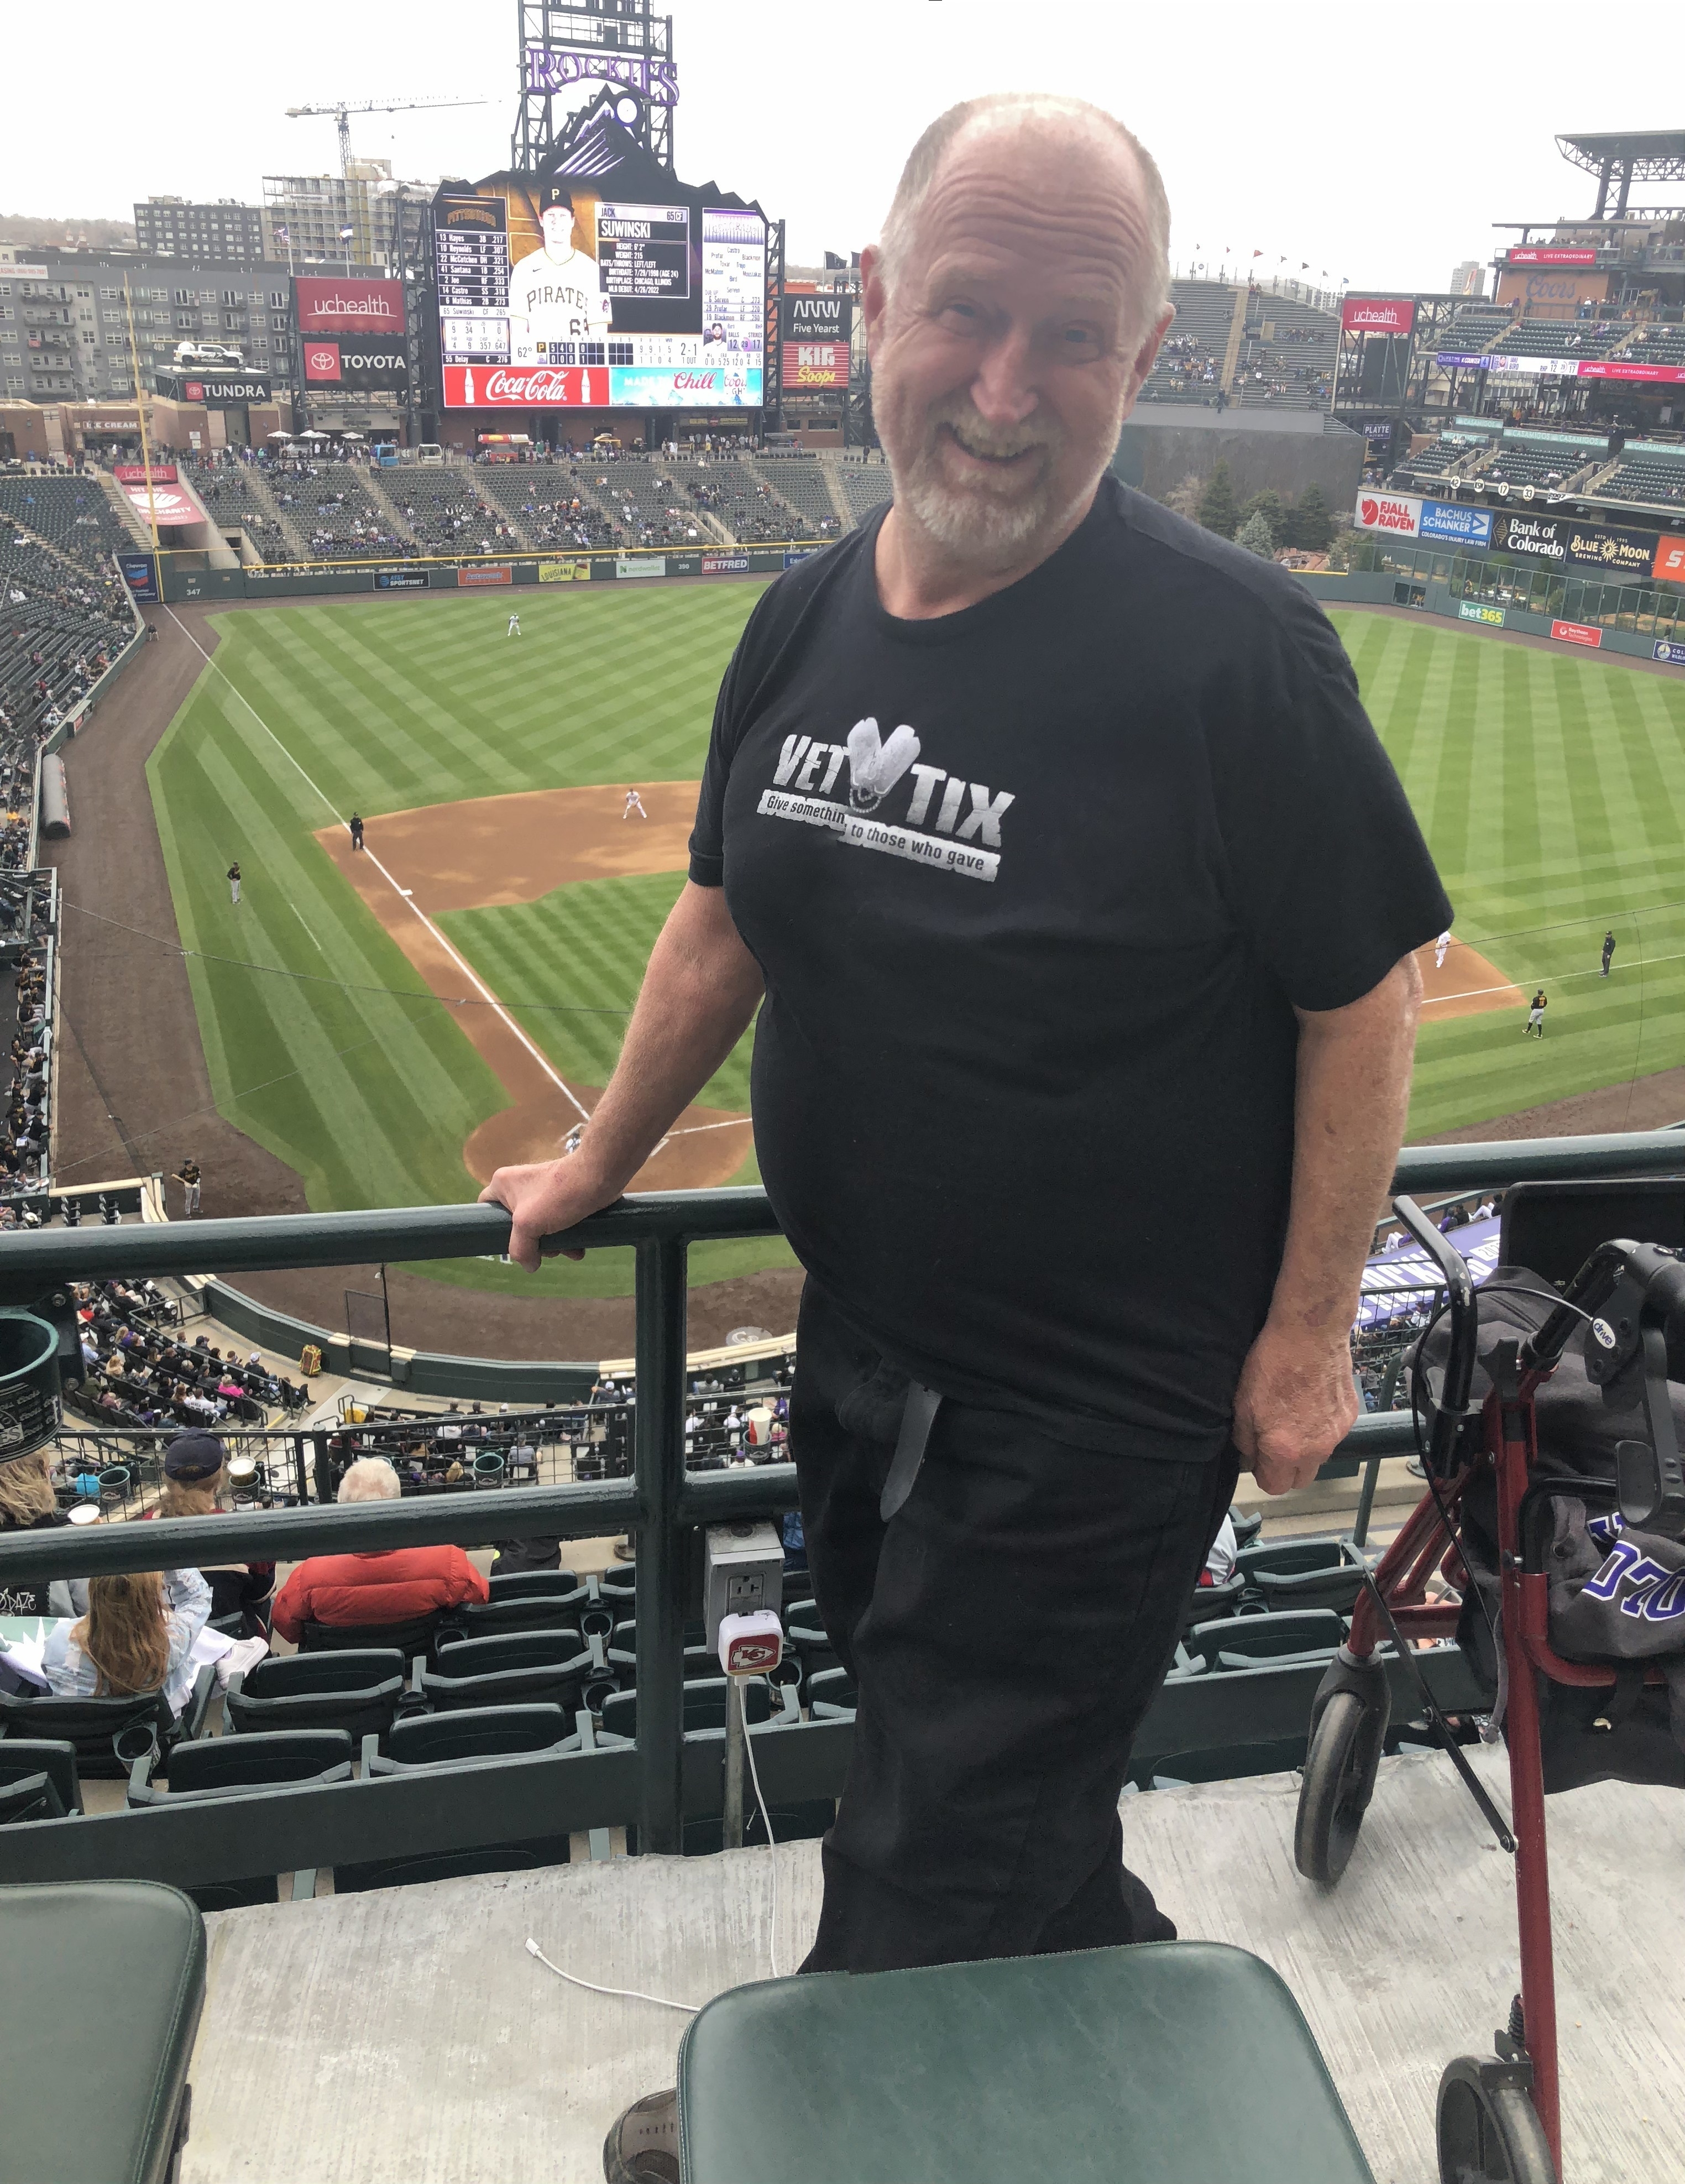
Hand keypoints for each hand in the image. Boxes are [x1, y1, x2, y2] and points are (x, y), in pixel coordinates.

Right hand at [478, 1158, 621, 1273]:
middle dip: (533, 1244)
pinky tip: (578, 1249)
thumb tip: (530, 1266)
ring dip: (554, 1245)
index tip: (503, 1242)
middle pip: (517, 1226)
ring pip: (541, 1229)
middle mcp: (521, 1186)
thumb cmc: (558, 1196)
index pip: (484, 1207)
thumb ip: (521, 1249)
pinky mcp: (564, 1199)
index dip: (489, 1227)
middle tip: (546, 1249)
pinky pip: (559, 1225)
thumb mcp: (528, 1225)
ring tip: (567, 1249)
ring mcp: (544, 1193)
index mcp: (504, 1184)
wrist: (600, 1177)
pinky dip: (568, 1238)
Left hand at [1230, 1322, 1358, 1496]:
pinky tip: (1311, 1402)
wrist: (1310, 1333)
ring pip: (1319, 1457)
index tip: (1258, 1457)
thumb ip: (1245, 1441)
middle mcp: (1316, 1449)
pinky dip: (1322, 1428)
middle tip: (1274, 1441)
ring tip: (1293, 1417)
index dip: (1262, 1473)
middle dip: (1286, 1468)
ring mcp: (1337, 1433)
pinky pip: (1334, 1434)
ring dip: (1305, 1449)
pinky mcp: (1350, 1415)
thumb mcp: (1242, 1404)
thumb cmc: (1273, 1364)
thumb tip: (1249, 1458)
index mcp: (1285, 1450)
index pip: (1274, 1486)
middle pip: (1301, 1479)